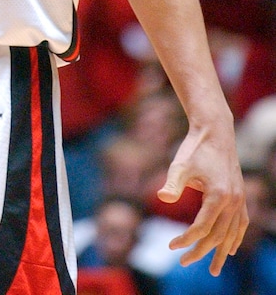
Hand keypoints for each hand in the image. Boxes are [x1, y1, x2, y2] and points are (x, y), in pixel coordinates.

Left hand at [157, 124, 248, 274]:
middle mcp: (233, 200)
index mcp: (218, 196)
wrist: (214, 131)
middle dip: (200, 251)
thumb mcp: (180, 165)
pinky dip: (236, 238)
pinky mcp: (240, 195)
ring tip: (213, 269)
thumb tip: (160, 198)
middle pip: (217, 235)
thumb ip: (172, 184)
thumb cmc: (194, 148)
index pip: (202, 228)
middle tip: (184, 263)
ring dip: (221, 251)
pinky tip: (231, 249)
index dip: (186, 239)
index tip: (171, 247)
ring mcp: (239, 199)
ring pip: (231, 233)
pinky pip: (241, 223)